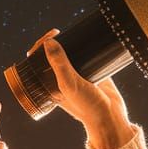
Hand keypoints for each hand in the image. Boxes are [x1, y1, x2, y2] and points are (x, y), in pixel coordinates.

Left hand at [28, 29, 135, 148]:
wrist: (110, 117)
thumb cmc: (86, 106)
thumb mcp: (69, 84)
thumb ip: (59, 65)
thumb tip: (48, 42)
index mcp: (49, 84)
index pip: (37, 60)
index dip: (40, 45)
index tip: (52, 35)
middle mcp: (61, 79)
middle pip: (52, 54)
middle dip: (54, 41)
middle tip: (60, 32)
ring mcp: (77, 75)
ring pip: (68, 54)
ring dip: (69, 42)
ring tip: (73, 34)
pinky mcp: (92, 72)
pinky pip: (86, 56)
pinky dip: (85, 47)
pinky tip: (87, 39)